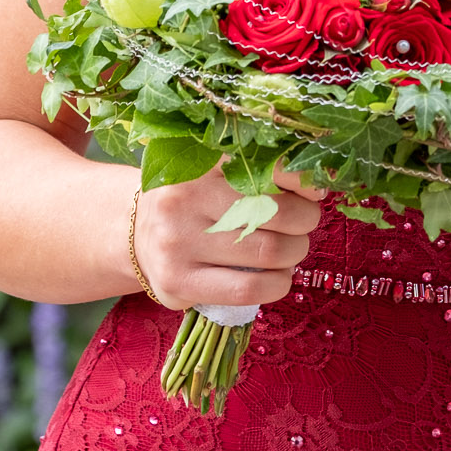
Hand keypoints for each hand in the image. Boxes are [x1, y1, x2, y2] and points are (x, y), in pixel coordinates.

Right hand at [132, 165, 322, 311]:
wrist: (133, 233)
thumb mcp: (213, 172)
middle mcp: (185, 198)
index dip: (301, 180)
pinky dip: (277, 285)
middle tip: (304, 224)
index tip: (315, 190)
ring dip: (294, 253)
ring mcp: (178, 243)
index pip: (264, 166)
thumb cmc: (192, 200)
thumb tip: (316, 185)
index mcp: (200, 163)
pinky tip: (279, 278)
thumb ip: (257, 172)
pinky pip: (247, 288)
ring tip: (291, 250)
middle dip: (304, 221)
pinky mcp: (178, 282)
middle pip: (274, 212)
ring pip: (267, 252)